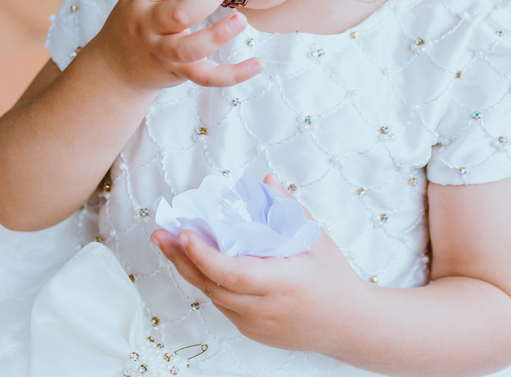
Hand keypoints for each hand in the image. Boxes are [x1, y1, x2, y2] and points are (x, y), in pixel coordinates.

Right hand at [87, 0, 261, 93]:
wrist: (114, 67)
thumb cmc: (138, 17)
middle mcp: (149, 23)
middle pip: (180, 11)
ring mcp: (162, 51)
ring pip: (188, 48)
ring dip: (216, 35)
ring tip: (241, 20)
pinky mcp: (177, 73)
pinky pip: (205, 78)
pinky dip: (232, 75)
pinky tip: (257, 65)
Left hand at [151, 175, 363, 353]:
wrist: (349, 325)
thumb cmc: (334, 279)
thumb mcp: (316, 239)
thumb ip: (287, 209)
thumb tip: (265, 180)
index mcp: (282, 283)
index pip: (232, 272)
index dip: (204, 254)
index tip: (185, 234)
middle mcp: (265, 308)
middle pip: (212, 285)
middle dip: (181, 259)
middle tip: (160, 234)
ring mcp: (256, 324)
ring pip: (213, 296)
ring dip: (189, 270)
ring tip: (170, 244)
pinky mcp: (252, 331)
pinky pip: (223, 304)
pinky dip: (209, 283)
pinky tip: (195, 263)